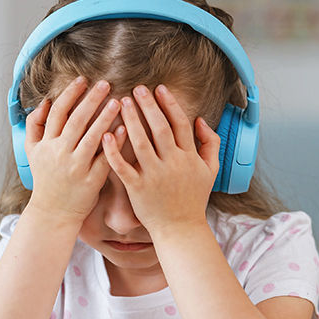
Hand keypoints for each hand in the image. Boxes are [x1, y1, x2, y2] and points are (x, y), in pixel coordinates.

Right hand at [24, 77, 123, 222]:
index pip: (58, 113)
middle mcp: (60, 154)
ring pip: (92, 138)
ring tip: (118, 102)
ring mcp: (76, 167)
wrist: (53, 212)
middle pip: (76, 121)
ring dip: (105, 118)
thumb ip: (35, 125)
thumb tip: (45, 102)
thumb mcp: (32, 152)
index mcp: (47, 144)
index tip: (83, 80)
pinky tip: (125, 128)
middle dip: (90, 100)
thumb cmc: (46, 179)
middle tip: (105, 84)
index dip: (70, 94)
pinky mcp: (91, 180)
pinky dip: (115, 143)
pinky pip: (105, 158)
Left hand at [100, 84, 219, 233]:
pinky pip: (123, 167)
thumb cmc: (194, 199)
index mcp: (189, 157)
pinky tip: (107, 134)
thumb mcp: (211, 170)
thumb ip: (210, 143)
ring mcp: (154, 176)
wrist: (181, 229)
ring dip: (131, 120)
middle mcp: (172, 164)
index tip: (159, 88)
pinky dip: (114, 151)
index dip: (170, 104)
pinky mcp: (138, 188)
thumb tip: (201, 120)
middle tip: (137, 88)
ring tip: (121, 102)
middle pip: (160, 128)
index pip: (180, 124)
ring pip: (141, 143)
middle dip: (148, 106)